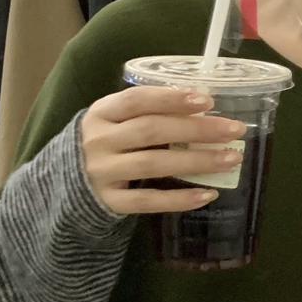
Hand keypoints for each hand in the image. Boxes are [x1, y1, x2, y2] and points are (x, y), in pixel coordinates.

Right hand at [80, 85, 248, 216]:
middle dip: (196, 129)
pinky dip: (179, 199)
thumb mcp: (117, 120)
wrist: (68, 181)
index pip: (137, 100)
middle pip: (151, 131)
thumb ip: (150, 112)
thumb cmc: (108, 142)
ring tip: (230, 159)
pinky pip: (148, 201)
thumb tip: (203, 105)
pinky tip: (207, 194)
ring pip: (153, 164)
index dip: (172, 99)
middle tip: (234, 130)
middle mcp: (99, 141)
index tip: (208, 101)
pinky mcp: (110, 202)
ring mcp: (103, 173)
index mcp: (101, 112)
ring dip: (196, 161)